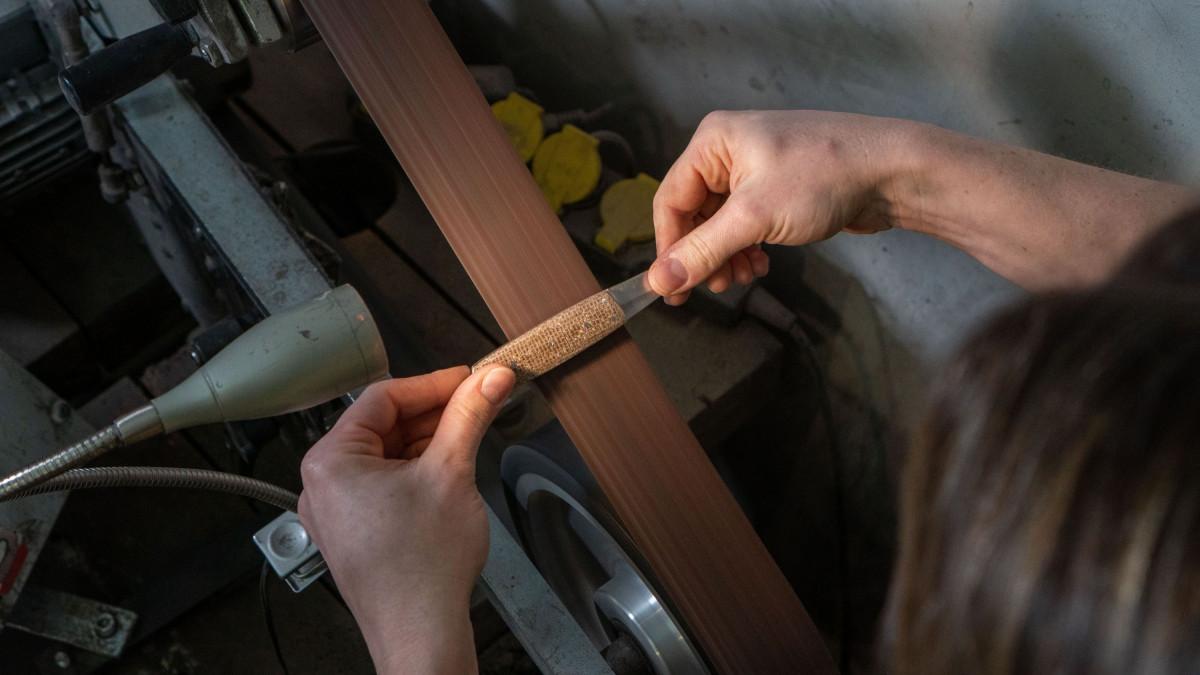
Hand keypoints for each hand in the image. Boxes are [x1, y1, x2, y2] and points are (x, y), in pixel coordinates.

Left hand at [298, 365, 515, 673]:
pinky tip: (451, 470)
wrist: (421, 634)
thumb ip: (469, 416)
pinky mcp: (355, 532)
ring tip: (471, 436)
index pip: (382, 398)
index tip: (471, 378)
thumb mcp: (451, 472)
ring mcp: (337, 511)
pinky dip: (417, 471)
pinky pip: (385, 484)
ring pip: (387, 455)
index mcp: (329, 461)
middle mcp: (323, 485)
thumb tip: (489, 379)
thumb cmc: (422, 570)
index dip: (433, 383)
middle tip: (479, 402)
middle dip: (435, 414)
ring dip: (429, 442)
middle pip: (383, 425)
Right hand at [649, 110, 909, 302]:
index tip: (673, 289)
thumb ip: (703, 251)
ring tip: (746, 277)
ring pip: (720, 223)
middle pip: (694, 215)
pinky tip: (762, 263)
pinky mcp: (777, 187)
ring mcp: (754, 168)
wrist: (893, 170)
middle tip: (721, 286)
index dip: (669, 248)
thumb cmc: (823, 177)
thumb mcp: (754, 218)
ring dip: (727, 256)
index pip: (670, 201)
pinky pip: (745, 223)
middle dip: (705, 255)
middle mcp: (728, 150)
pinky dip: (747, 248)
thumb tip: (658, 283)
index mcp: (713, 142)